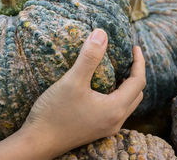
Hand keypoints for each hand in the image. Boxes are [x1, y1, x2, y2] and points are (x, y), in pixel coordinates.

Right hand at [20, 29, 145, 158]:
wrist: (37, 142)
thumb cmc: (54, 112)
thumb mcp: (72, 81)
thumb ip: (89, 57)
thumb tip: (102, 34)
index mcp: (115, 109)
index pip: (138, 82)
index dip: (139, 62)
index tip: (134, 47)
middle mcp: (115, 121)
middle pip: (136, 94)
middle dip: (135, 74)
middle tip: (127, 58)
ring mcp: (106, 128)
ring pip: (126, 103)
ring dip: (125, 85)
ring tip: (116, 70)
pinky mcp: (95, 129)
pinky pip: (114, 110)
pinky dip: (115, 95)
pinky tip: (100, 88)